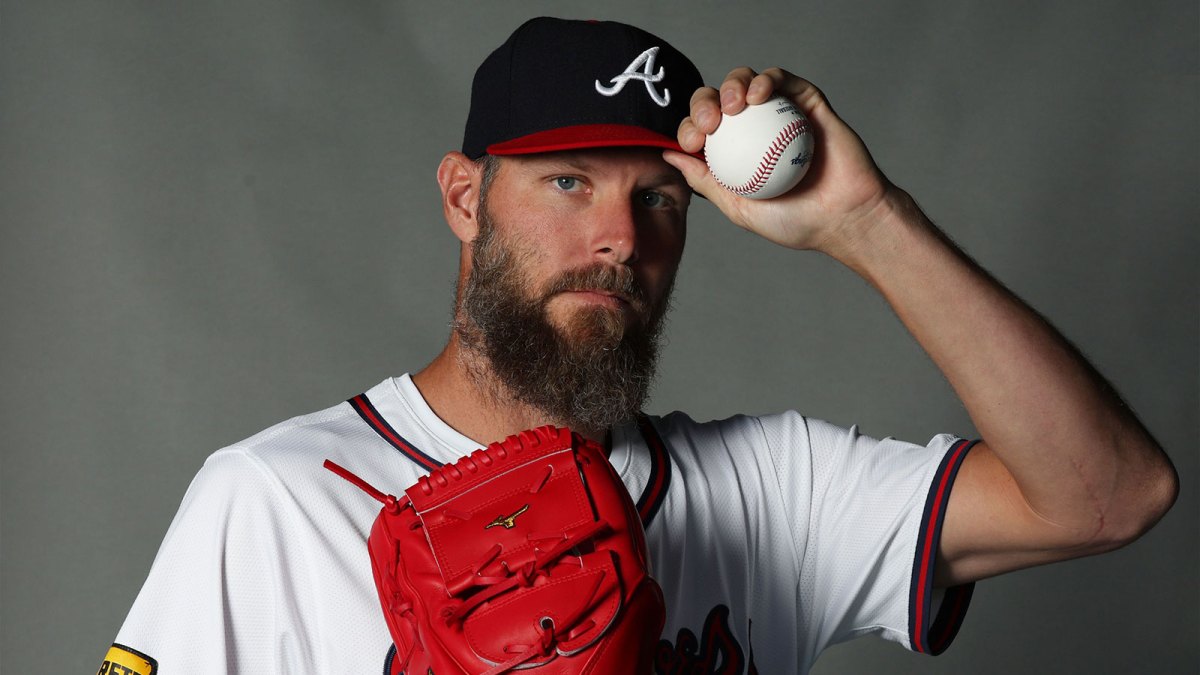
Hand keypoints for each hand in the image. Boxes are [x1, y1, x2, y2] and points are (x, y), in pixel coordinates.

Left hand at [663, 68, 895, 254]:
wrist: (845, 217)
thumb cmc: (795, 221)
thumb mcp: (738, 207)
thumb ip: (704, 180)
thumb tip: (668, 156)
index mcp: (734, 152)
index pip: (701, 129)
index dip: (689, 127)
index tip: (691, 142)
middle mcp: (754, 130)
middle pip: (718, 100)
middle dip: (704, 103)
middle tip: (709, 123)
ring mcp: (779, 113)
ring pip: (746, 82)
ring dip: (733, 85)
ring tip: (734, 106)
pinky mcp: (806, 101)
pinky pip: (781, 80)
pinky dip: (765, 80)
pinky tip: (758, 95)